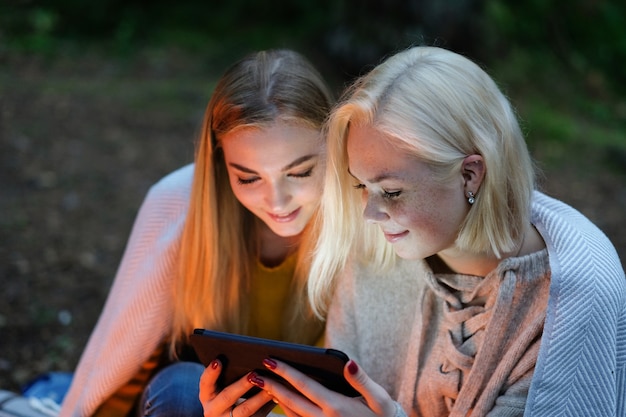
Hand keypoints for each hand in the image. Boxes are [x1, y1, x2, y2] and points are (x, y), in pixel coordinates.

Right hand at [199, 359, 276, 416]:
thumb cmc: (229, 395)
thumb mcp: (222, 388)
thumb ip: (230, 374)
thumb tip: (252, 357)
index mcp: (207, 396)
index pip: (205, 382)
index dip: (211, 372)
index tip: (218, 360)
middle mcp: (212, 410)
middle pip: (227, 396)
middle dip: (241, 385)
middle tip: (254, 374)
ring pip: (245, 410)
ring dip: (259, 398)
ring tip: (271, 387)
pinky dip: (267, 407)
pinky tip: (277, 398)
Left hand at [250, 358, 397, 416]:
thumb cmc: (385, 416)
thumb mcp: (379, 398)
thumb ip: (361, 380)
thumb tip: (348, 363)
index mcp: (336, 407)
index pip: (304, 386)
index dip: (285, 372)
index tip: (268, 361)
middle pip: (291, 401)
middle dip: (270, 387)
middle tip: (252, 374)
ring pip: (292, 414)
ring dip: (275, 399)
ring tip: (260, 385)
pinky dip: (286, 411)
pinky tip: (279, 402)